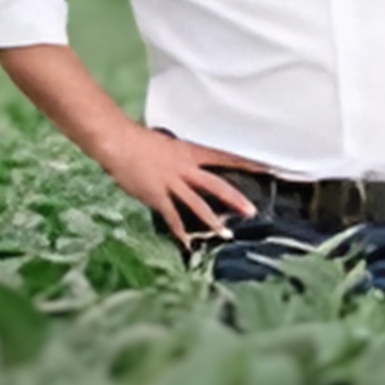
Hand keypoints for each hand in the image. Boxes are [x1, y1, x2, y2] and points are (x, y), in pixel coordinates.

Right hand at [100, 121, 263, 244]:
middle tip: (252, 211)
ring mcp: (172, 182)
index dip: (244, 164)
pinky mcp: (157, 195)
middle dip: (235, 199)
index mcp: (190, 152)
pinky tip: (189, 243)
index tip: (264, 168)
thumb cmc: (140, 141)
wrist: (120, 142)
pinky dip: (180, 232)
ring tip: (227, 234)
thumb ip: (180, 156)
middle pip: (216, 184)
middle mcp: (185, 168)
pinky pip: (172, 217)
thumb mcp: (167, 145)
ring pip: (198, 204)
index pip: (223, 157)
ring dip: (213, 221)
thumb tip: (188, 164)